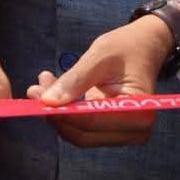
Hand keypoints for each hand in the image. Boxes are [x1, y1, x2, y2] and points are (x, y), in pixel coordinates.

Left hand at [26, 16, 172, 146]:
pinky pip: (82, 127)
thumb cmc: (126, 47)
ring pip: (79, 132)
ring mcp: (122, 133)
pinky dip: (65, 111)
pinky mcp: (110, 130)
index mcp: (139, 112)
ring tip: (42, 83)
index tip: (39, 98)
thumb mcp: (100, 56)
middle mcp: (134, 130)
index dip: (63, 113)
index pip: (93, 122)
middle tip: (35, 89)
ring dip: (57, 111)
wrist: (144, 46)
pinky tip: (51, 88)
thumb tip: (48, 102)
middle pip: (84, 133)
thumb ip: (75, 80)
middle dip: (57, 113)